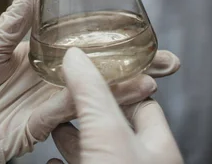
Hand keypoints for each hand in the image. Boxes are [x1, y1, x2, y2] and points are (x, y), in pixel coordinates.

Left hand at [0, 0, 177, 160]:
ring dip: (127, 85)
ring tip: (156, 76)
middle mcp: (50, 80)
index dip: (114, 42)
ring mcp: (47, 102)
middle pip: (99, 73)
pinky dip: (100, 102)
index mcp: (41, 56)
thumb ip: (20, 12)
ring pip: (94, 92)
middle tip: (168, 62)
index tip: (143, 32)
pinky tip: (127, 93)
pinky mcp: (39, 125)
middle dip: (134, 68)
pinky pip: (74, 111)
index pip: (85, 47)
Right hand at [47, 48, 183, 163]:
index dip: (121, 85)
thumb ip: (93, 93)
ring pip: (95, 151)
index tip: (100, 70)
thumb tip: (77, 57)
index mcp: (159, 148)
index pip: (144, 103)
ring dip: (73, 136)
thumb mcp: (109, 133)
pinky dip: (62, 160)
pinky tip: (52, 160)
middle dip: (90, 110)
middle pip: (115, 127)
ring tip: (56, 124)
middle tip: (71, 93)